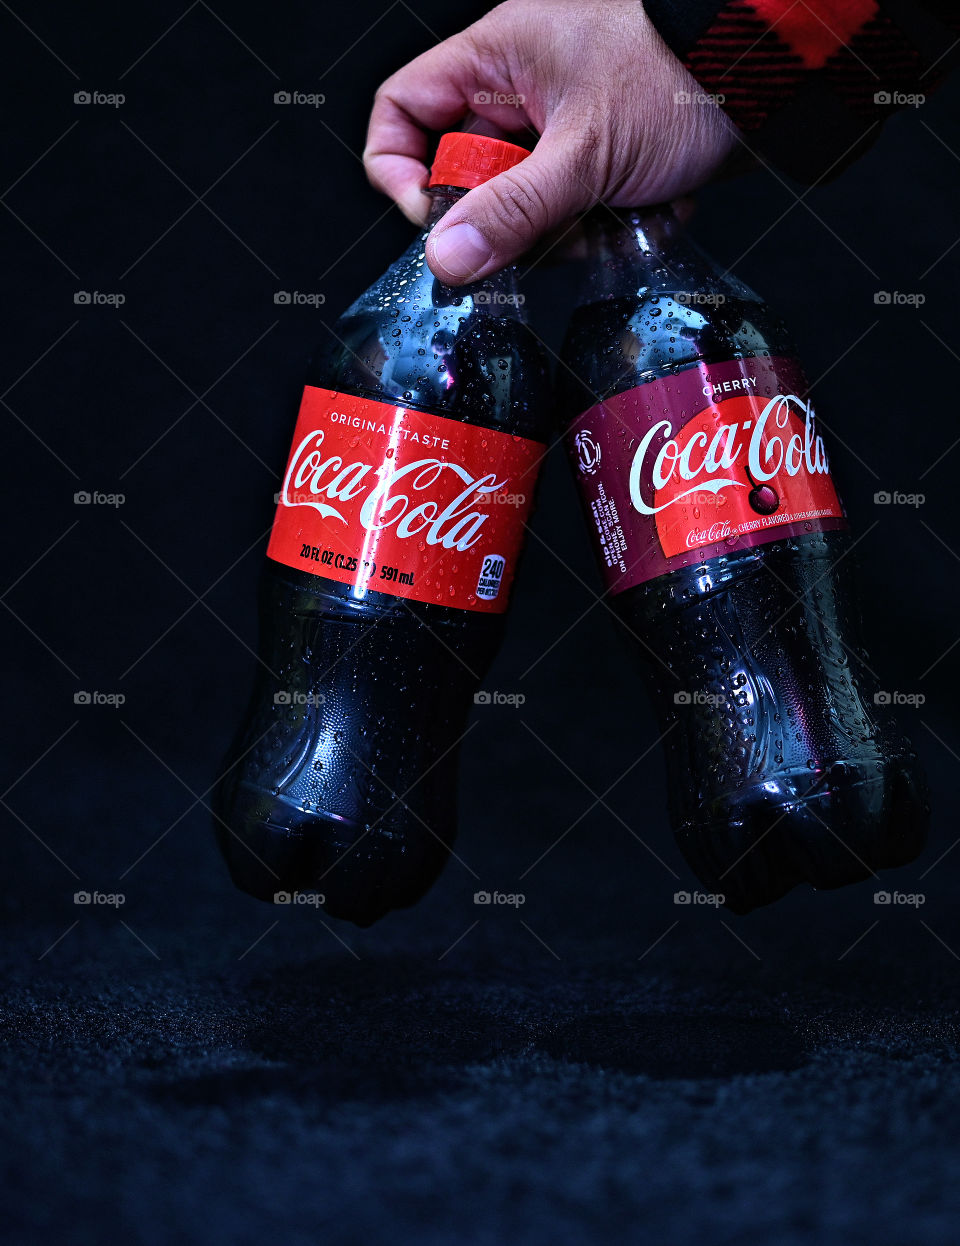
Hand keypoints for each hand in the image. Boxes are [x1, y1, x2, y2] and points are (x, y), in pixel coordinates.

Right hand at [364, 0, 736, 283]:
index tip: (432, 218)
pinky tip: (635, 216)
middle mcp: (517, 93)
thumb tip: (446, 258)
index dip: (401, 169)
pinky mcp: (590, 162)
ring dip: (560, 232)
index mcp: (495, 60)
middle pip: (464, 176)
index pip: (403, 111)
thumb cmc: (675, 78)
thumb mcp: (585, 153)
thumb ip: (513, 211)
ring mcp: (555, 131)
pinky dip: (597, 228)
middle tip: (544, 229)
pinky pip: (565, 215)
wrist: (760, 82)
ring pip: (518, 207)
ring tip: (608, 220)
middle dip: (505, 218)